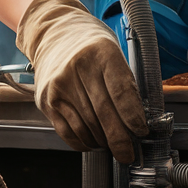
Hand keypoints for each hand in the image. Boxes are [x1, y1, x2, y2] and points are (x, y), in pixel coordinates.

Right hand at [16, 0, 147, 162]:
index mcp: (101, 52)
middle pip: (103, 114)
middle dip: (120, 139)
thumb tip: (137, 123)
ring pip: (86, 127)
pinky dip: (84, 142)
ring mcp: (58, 86)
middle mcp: (76, 68)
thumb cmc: (92, 47)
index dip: (133, 116)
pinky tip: (94, 142)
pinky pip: (68, 132)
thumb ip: (125, 84)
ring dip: (102, 143)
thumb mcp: (114, 53)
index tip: (141, 131)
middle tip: (129, 153)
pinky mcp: (46, 101)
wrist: (55, 34)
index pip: (120, 91)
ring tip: (113, 146)